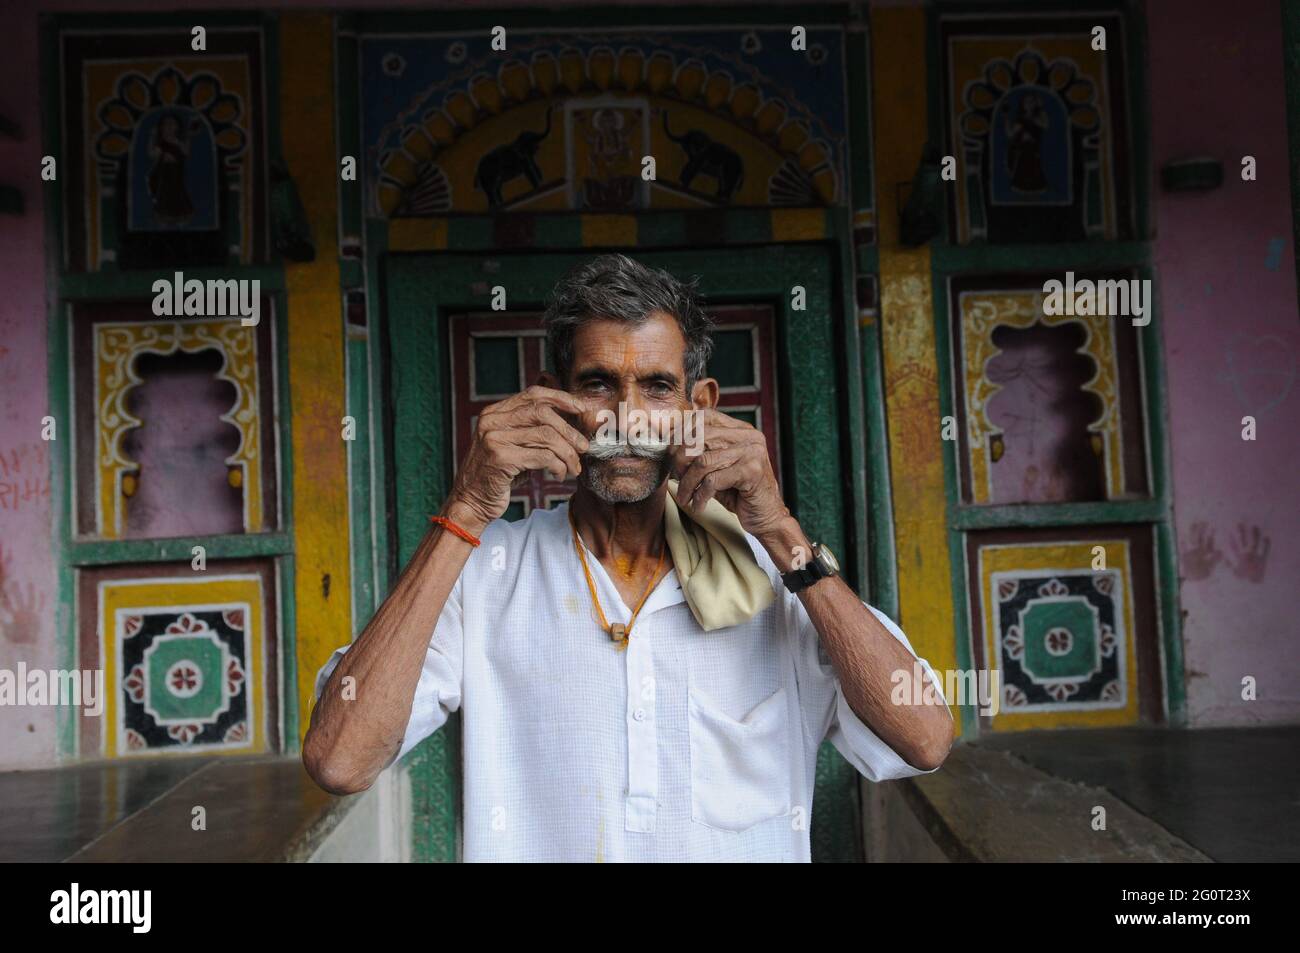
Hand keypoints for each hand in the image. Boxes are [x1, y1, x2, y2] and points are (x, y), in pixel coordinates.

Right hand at [443, 386, 588, 533]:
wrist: (471, 502)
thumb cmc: (498, 475)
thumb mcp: (513, 446)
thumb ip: (532, 428)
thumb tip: (568, 411)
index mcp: (494, 413)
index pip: (533, 394)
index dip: (561, 398)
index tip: (581, 408)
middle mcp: (491, 421)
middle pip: (543, 413)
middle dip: (569, 431)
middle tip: (583, 447)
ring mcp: (494, 438)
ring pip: (546, 436)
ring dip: (567, 453)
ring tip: (574, 467)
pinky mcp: (500, 458)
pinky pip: (543, 457)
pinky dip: (558, 466)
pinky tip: (559, 475)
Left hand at [669, 409, 791, 538]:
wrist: (766, 516)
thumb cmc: (737, 492)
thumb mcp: (716, 468)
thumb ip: (699, 453)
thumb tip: (667, 445)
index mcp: (740, 429)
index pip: (704, 417)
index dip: (681, 432)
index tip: (669, 452)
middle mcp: (748, 436)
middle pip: (699, 437)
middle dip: (680, 460)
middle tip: (675, 477)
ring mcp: (752, 452)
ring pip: (703, 461)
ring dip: (687, 483)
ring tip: (684, 496)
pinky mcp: (752, 472)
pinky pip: (713, 480)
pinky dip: (700, 496)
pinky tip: (698, 505)